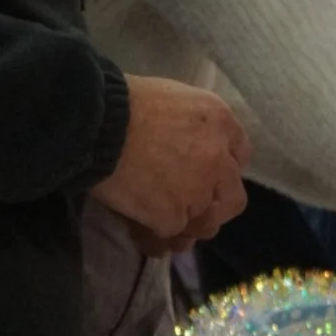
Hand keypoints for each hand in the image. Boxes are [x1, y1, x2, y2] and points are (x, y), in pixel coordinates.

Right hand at [93, 76, 249, 249]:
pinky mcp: (173, 216)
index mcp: (220, 122)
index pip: (239, 156)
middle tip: (189, 210)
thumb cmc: (124, 102)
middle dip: (212, 207)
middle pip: (231, 198)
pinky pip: (170, 235)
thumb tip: (183, 145)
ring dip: (186, 227)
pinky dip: (155, 237)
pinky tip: (140, 233)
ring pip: (203, 224)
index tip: (205, 176)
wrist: (97, 123)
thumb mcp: (173, 99)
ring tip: (160, 227)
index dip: (221, 170)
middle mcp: (219, 159)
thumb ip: (192, 126)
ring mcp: (198, 191)